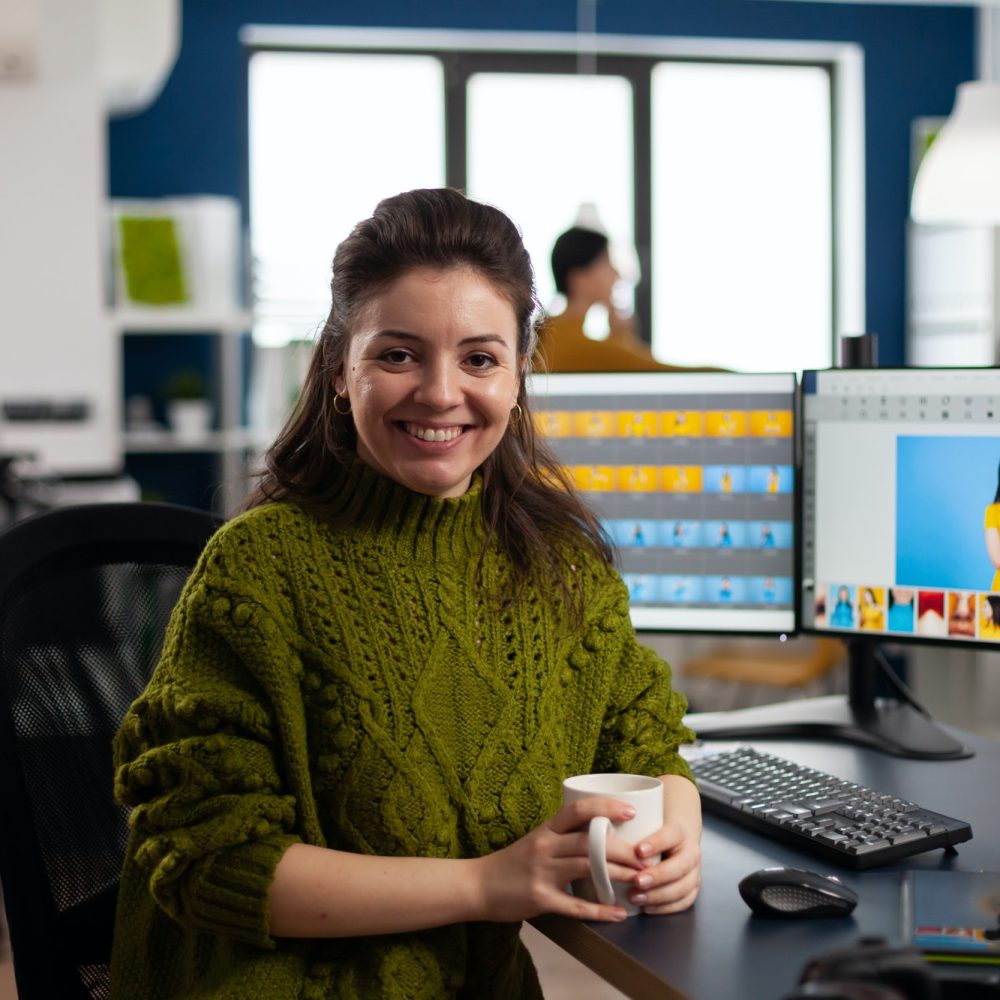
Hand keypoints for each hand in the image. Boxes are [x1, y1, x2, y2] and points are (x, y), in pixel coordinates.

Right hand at [474, 796, 643, 923]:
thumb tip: (601, 834)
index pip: (578, 810)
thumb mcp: (536, 841)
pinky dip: (599, 910)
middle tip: (645, 857)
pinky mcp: (541, 899)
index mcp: (546, 830)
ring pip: (587, 868)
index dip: (606, 808)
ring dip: (618, 874)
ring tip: (640, 879)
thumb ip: (563, 837)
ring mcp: (542, 873)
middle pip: (590, 841)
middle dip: (622, 849)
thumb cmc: (512, 863)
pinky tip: (618, 913)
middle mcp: (545, 847)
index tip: (631, 813)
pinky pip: (575, 905)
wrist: (479, 886)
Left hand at [624, 776, 701, 914]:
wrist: (677, 835)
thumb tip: (590, 823)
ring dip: (660, 895)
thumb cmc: (653, 827)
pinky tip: (647, 908)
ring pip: (684, 886)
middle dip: (658, 875)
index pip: (671, 834)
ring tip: (636, 897)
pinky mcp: (691, 886)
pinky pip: (685, 901)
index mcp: (678, 829)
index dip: (656, 842)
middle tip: (635, 881)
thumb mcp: (645, 819)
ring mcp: (694, 870)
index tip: (637, 850)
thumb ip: (625, 823)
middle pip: (680, 865)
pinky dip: (667, 907)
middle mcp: (690, 849)